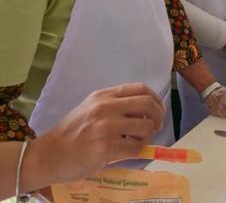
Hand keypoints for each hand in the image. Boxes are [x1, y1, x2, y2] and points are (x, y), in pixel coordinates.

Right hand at [31, 83, 163, 182]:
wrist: (48, 155)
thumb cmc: (70, 134)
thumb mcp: (90, 109)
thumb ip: (115, 106)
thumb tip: (146, 111)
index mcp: (103, 96)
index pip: (140, 89)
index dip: (155, 99)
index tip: (158, 110)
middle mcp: (105, 108)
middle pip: (148, 104)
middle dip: (158, 116)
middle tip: (156, 126)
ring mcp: (106, 127)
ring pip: (145, 127)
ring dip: (147, 136)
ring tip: (137, 141)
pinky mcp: (106, 147)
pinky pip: (136, 147)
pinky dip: (137, 150)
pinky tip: (127, 151)